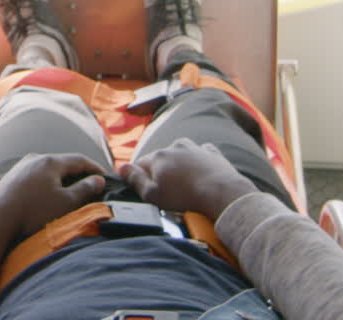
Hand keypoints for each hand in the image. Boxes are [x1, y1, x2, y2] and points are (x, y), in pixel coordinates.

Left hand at [0, 153, 107, 238]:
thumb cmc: (33, 211)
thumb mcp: (65, 202)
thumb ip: (85, 189)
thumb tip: (98, 179)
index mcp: (51, 161)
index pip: (79, 159)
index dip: (95, 168)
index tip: (106, 177)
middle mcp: (34, 158)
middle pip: (63, 163)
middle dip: (78, 173)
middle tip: (91, 184)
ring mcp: (20, 167)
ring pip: (48, 170)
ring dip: (61, 179)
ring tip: (70, 191)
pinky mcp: (11, 178)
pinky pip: (35, 176)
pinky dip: (47, 183)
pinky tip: (47, 196)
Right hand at [118, 138, 258, 219]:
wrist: (222, 193)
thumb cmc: (185, 196)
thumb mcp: (153, 195)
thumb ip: (135, 180)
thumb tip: (121, 168)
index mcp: (157, 156)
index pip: (139, 164)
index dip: (140, 178)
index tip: (147, 190)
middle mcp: (174, 147)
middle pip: (160, 159)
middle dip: (160, 172)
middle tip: (168, 192)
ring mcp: (194, 148)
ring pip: (179, 154)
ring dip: (179, 165)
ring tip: (185, 185)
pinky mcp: (211, 153)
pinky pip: (200, 154)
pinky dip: (198, 162)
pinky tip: (201, 174)